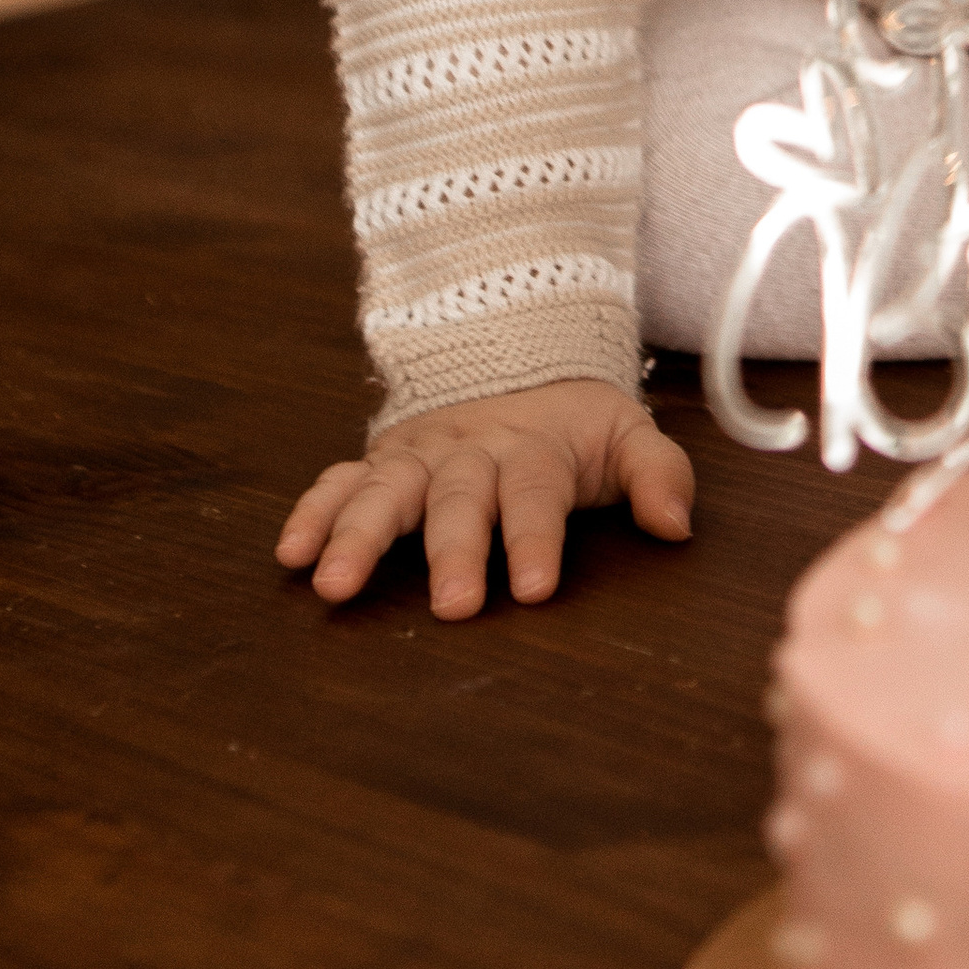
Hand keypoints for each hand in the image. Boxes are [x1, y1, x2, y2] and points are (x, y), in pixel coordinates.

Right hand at [275, 376, 694, 620]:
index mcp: (533, 449)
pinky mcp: (381, 463)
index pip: (536, 493)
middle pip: (458, 499)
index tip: (535, 587)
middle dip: (452, 550)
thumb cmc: (574, 426)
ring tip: (336, 585)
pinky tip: (291, 554)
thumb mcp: (627, 436)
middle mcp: (469, 452)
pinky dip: (312, 512)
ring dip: (358, 535)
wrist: (515, 364)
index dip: (536, 537)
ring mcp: (419, 457)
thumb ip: (659, 475)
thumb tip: (677, 526)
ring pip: (385, 491)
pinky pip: (339, 482)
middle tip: (452, 605)